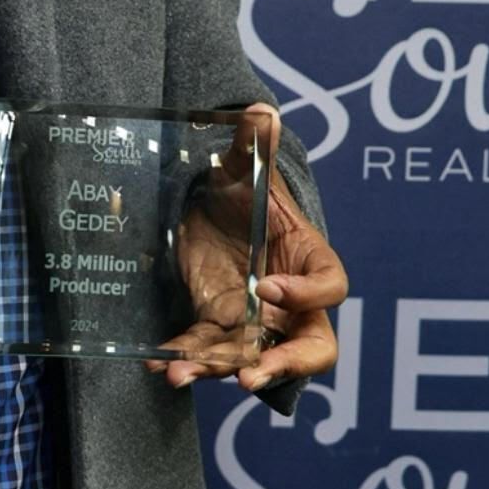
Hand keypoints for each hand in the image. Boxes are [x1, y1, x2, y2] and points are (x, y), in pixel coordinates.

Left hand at [148, 104, 348, 392]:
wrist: (217, 207)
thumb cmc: (247, 189)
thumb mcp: (245, 166)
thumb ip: (254, 144)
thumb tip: (261, 112)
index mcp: (310, 258)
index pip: (328, 285)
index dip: (306, 293)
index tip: (268, 286)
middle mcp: (291, 300)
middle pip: (312, 348)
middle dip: (282, 365)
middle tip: (248, 376)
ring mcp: (256, 319)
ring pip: (250, 359)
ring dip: (217, 369)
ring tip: (182, 373)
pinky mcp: (219, 323)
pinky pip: (208, 350)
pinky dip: (186, 358)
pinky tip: (159, 364)